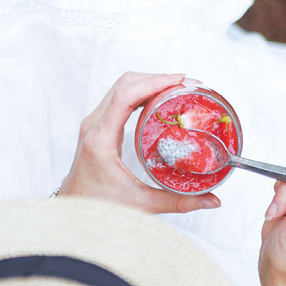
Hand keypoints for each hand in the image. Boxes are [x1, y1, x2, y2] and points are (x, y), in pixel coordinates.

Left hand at [58, 72, 221, 213]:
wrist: (73, 207)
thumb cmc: (99, 207)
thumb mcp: (141, 204)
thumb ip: (178, 202)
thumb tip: (212, 201)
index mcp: (101, 140)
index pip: (125, 96)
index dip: (152, 83)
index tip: (178, 81)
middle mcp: (94, 125)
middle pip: (124, 84)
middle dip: (155, 78)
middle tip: (184, 84)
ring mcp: (93, 122)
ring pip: (120, 87)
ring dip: (146, 81)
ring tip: (175, 87)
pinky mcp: (96, 124)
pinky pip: (117, 97)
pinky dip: (138, 91)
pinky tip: (157, 98)